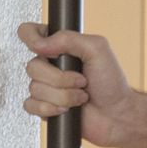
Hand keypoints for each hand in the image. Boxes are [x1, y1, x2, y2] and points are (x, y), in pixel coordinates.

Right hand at [17, 22, 137, 146]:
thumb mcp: (97, 49)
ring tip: (81, 96)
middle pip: (32, 66)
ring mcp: (46, 86)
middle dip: (60, 78)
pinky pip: (31, 106)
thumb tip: (40, 43)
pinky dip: (51, 109)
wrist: (116, 115)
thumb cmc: (112, 83)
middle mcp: (50, 65)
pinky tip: (68, 109)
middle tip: (82, 81)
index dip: (31, 38)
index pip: (29, 32)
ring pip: (34, 88)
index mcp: (60, 46)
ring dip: (63, 95)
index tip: (49, 51)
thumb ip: (69, 38)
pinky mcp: (44, 106)